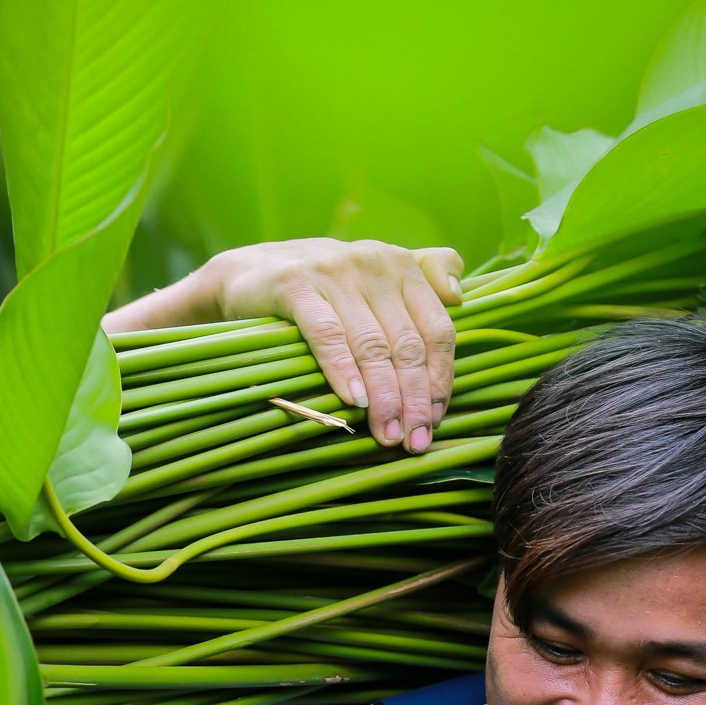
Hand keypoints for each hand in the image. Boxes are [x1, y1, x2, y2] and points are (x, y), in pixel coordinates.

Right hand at [103, 238, 464, 451]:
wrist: (245, 275)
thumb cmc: (321, 290)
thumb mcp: (373, 278)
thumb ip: (423, 279)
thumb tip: (460, 297)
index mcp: (401, 266)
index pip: (436, 331)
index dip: (440, 380)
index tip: (436, 422)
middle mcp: (374, 262)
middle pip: (407, 344)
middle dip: (415, 400)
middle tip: (414, 441)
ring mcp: (335, 270)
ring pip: (372, 345)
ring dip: (384, 397)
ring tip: (386, 436)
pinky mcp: (296, 284)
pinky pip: (329, 334)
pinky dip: (343, 370)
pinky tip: (354, 403)